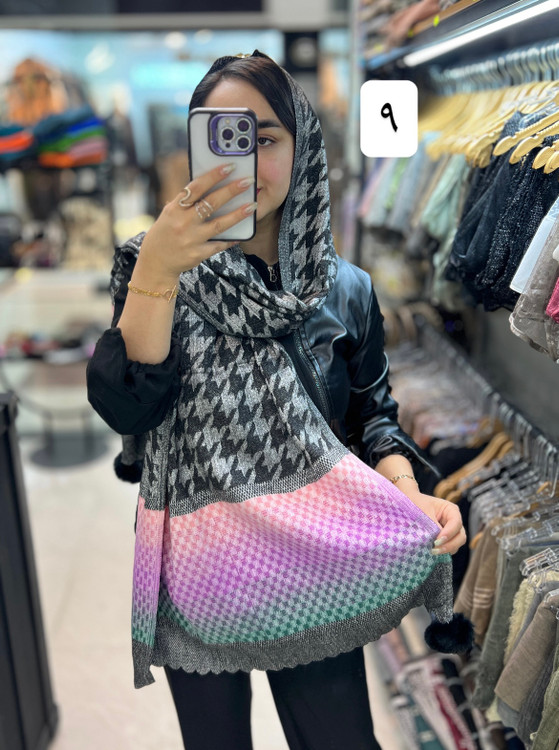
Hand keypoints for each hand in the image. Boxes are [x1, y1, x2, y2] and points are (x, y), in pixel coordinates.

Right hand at [135, 162, 256, 284]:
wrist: (156, 262)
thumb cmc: (166, 232)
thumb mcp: (170, 213)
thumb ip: (186, 202)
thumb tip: (209, 185)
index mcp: (175, 208)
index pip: (196, 187)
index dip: (214, 176)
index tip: (229, 167)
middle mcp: (183, 222)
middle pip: (211, 203)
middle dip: (232, 190)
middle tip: (248, 181)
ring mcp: (191, 239)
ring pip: (220, 225)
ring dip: (238, 215)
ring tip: (252, 206)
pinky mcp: (198, 254)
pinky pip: (219, 244)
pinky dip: (232, 239)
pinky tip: (242, 234)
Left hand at [405, 491, 466, 554]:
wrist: (407, 506)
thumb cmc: (416, 504)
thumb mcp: (424, 511)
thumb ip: (432, 525)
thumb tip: (437, 540)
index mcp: (451, 510)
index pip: (456, 523)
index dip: (449, 533)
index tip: (437, 540)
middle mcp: (454, 522)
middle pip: (460, 536)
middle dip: (449, 545)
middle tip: (435, 549)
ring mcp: (451, 532)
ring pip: (456, 544)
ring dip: (446, 550)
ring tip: (432, 551)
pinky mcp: (445, 540)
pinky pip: (448, 549)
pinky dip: (442, 552)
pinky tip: (432, 552)